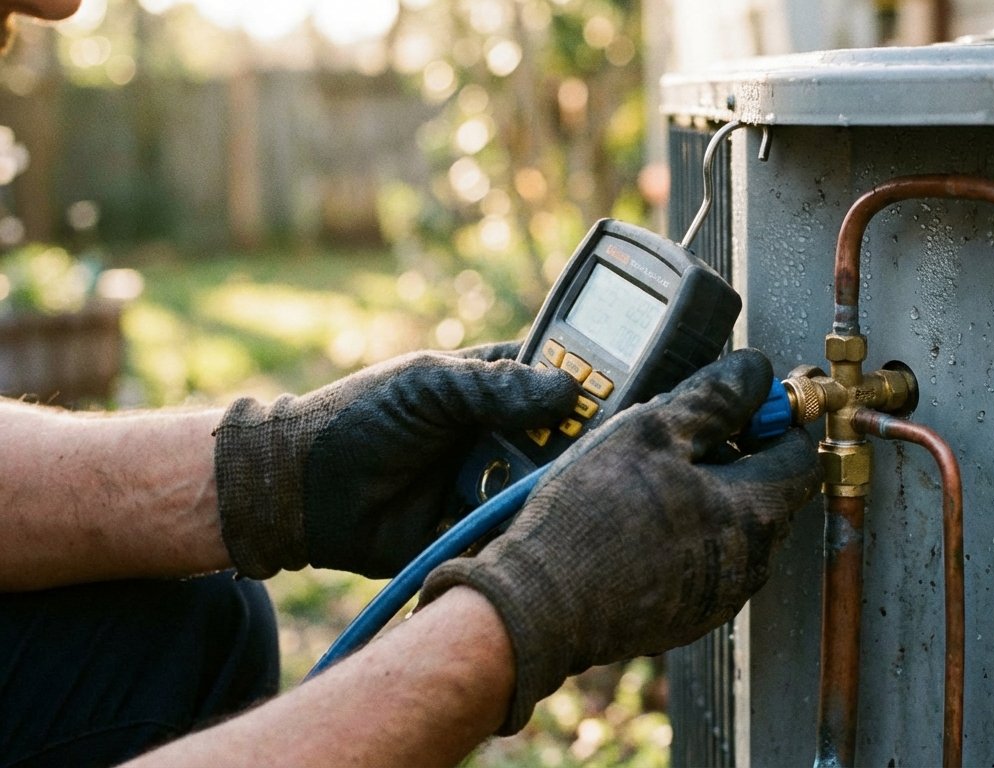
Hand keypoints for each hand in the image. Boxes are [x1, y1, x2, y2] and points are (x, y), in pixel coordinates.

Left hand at [213, 343, 579, 578]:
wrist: (302, 491)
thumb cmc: (359, 419)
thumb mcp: (428, 385)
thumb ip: (496, 386)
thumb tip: (571, 390)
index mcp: (494, 389)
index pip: (560, 379)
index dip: (592, 384)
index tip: (625, 391)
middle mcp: (501, 437)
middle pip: (564, 440)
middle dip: (583, 445)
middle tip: (606, 451)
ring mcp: (491, 485)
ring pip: (547, 488)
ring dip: (559, 490)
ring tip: (580, 491)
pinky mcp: (477, 532)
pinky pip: (517, 532)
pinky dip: (531, 532)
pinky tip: (552, 529)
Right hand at [418, 348, 820, 732]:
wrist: (536, 604)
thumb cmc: (589, 519)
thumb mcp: (650, 430)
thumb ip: (713, 396)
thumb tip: (754, 372)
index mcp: (753, 516)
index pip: (800, 454)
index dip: (776, 417)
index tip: (747, 399)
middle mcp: (748, 565)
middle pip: (769, 492)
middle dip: (740, 452)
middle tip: (689, 428)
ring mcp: (716, 596)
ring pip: (733, 527)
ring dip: (710, 492)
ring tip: (654, 468)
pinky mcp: (683, 615)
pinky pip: (702, 559)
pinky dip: (685, 530)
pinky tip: (638, 513)